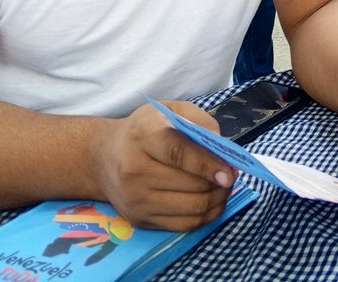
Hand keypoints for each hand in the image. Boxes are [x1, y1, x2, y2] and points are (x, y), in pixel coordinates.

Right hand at [90, 102, 236, 230]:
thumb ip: (199, 122)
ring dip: (217, 199)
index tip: (229, 172)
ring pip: (192, 208)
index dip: (207, 164)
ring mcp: (136, 200)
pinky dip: (206, 215)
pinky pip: (184, 225)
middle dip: (219, 183)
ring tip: (224, 187)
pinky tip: (213, 201)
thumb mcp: (171, 111)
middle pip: (190, 185)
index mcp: (143, 136)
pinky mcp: (140, 220)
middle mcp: (135, 171)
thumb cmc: (145, 130)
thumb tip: (222, 149)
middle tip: (232, 174)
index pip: (179, 154)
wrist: (105, 157)